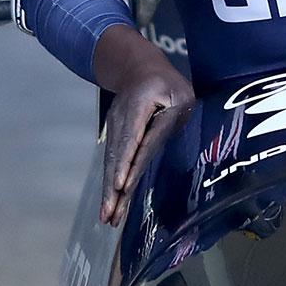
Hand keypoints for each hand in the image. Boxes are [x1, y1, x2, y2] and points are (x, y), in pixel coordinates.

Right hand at [93, 25, 195, 224]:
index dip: (128, 163)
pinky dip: (110, 183)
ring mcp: (114, 129)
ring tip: (107, 217)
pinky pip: (111, 162)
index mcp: (138, 105)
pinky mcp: (113, 138)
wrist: (137, 69)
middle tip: (110, 213)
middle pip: (117, 157)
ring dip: (109, 192)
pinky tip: (110, 204)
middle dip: (113, 188)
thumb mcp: (179, 95)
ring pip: (111, 163)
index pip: (135, 140)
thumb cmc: (166, 84)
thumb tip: (157, 148)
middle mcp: (121, 120)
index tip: (122, 185)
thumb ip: (170, 121)